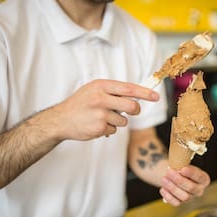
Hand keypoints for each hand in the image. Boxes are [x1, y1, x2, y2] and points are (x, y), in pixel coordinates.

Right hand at [42, 79, 158, 140]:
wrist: (60, 120)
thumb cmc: (80, 104)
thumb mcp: (93, 90)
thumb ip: (112, 91)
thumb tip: (137, 94)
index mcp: (101, 86)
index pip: (129, 88)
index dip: (145, 93)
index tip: (156, 96)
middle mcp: (101, 98)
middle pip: (132, 106)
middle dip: (135, 110)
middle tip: (133, 111)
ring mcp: (100, 114)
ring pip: (124, 121)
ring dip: (117, 122)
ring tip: (102, 118)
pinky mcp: (99, 127)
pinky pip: (114, 130)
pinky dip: (108, 129)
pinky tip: (96, 125)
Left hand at [159, 166, 209, 206]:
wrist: (174, 175)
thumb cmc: (181, 169)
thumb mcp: (184, 165)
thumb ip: (183, 167)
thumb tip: (177, 170)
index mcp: (203, 179)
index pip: (200, 177)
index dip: (191, 174)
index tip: (182, 169)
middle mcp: (199, 190)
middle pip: (191, 188)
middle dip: (179, 180)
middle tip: (169, 172)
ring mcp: (191, 198)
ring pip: (184, 196)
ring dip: (172, 188)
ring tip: (164, 179)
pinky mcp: (181, 203)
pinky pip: (176, 203)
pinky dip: (168, 196)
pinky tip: (163, 189)